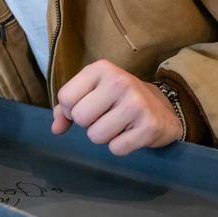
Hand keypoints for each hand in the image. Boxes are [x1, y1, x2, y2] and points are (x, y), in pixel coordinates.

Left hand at [51, 60, 181, 155]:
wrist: (162, 109)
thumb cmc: (118, 99)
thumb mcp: (92, 92)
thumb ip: (66, 108)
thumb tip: (56, 129)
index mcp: (101, 68)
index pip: (65, 97)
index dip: (70, 109)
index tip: (87, 106)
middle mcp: (119, 81)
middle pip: (80, 117)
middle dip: (88, 123)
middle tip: (105, 116)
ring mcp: (136, 103)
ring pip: (96, 136)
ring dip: (104, 136)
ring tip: (118, 124)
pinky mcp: (149, 126)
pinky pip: (116, 148)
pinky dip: (120, 146)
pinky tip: (131, 133)